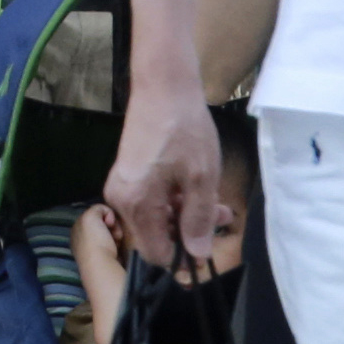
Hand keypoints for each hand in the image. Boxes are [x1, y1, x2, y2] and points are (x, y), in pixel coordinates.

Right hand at [102, 80, 240, 278]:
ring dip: (186, 214)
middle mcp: (121, 199)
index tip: (207, 252)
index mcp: (135, 203)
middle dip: (189, 232)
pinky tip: (197, 189)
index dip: (182, 258)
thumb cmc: (184, 128)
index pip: (155, 252)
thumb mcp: (200, 177)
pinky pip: (151, 201)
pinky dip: (175, 200)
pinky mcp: (128, 175)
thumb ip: (198, 218)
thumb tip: (196, 254)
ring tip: (218, 203)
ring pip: (156, 217)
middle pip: (155, 235)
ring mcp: (122, 186)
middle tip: (222, 219)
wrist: (163, 86)